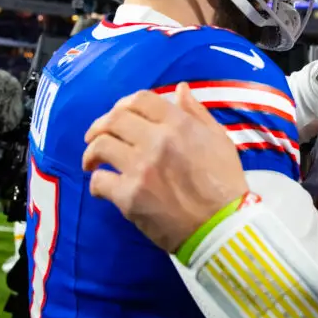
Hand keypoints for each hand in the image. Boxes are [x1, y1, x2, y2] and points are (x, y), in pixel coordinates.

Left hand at [82, 82, 248, 251]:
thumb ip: (198, 113)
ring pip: (101, 146)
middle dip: (100, 126)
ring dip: (92, 152)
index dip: (124, 104)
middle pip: (114, 119)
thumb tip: (180, 89)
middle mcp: (157, 141)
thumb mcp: (220, 140)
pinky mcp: (130, 196)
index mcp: (179, 125)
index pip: (141, 99)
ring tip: (92, 161)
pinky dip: (97, 183)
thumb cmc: (225, 184)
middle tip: (95, 137)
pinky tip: (102, 187)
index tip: (118, 115)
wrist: (223, 227)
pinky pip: (100, 181)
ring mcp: (141, 168)